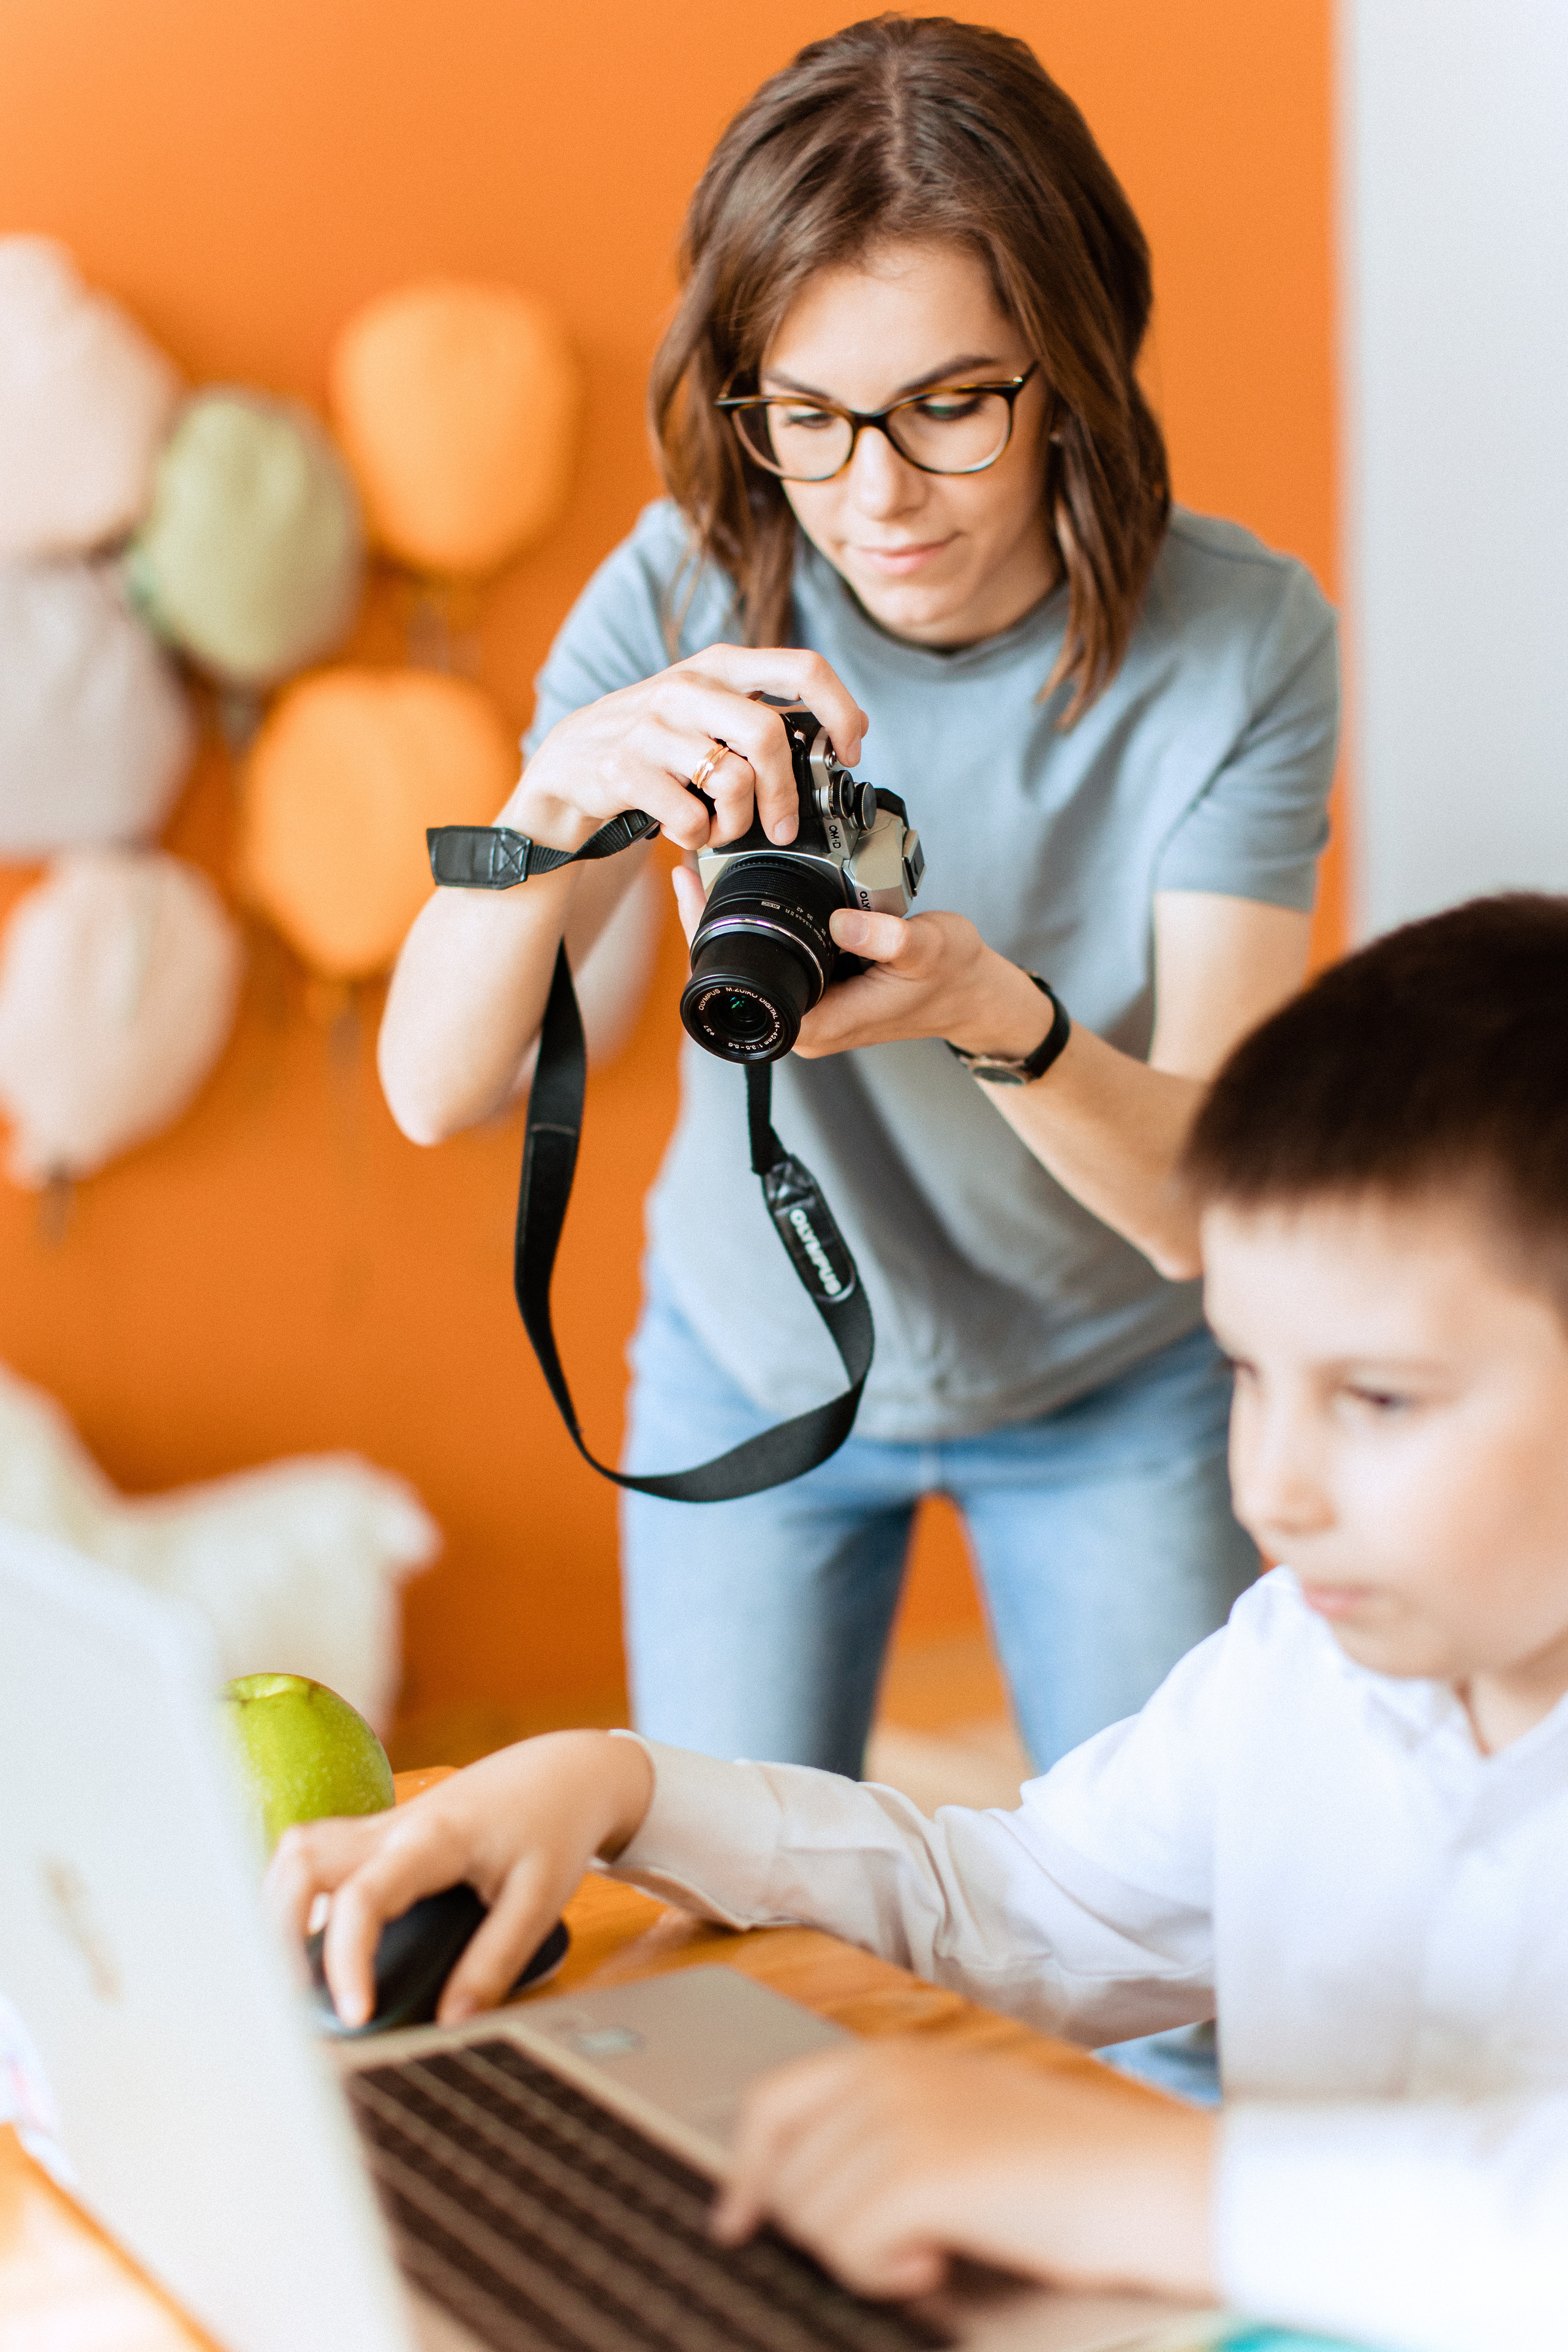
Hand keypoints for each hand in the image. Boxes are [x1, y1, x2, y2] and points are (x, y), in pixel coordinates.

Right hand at [263, 1731, 653, 2029]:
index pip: (365, 1895)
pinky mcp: (379, 1833)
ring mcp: (380, 1825)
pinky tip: (310, 1942)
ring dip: (278, 1908)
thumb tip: (452, 2024)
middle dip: (278, 1928)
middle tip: (290, 1996)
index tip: (355, 2015)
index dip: (348, 1959)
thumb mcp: (540, 1899)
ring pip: (298, 1851)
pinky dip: (298, 1895)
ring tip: (289, 1976)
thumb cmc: (553, 1828)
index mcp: (433, 1837)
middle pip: (301, 1860)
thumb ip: (495, 1962)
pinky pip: (317, 1855)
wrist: (563, 1773)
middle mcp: (393, 1824)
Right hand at [515, 648, 867, 858]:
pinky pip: (690, 817)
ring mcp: (653, 726)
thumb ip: (758, 717)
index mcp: (719, 667)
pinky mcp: (625, 768)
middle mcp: (688, 688)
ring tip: (721, 830)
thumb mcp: (705, 711)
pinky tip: (686, 832)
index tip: (849, 751)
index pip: (803, 667)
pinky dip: (697, 837)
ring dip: (738, 823)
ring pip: (733, 781)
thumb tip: (829, 746)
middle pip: (768, 735)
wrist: (569, 764)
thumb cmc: (653, 742)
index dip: (841, 711)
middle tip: (784, 826)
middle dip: (785, 793)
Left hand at [665, 889, 1053, 1060]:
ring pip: (753, 965)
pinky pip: (776, 956)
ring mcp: (811, 1008)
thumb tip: (845, 921)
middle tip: (691, 868)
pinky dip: (762, 923)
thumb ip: (887, 937)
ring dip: (730, 920)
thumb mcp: (925, 948)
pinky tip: (748, 887)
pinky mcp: (820, 989)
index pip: (739, 986)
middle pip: (735, 975)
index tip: (691, 890)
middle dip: (707, 922)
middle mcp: (805, 1025)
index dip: (705, 937)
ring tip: (708, 871)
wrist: (976, 995)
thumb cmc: (953, 977)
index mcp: (817, 1025)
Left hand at [711, 2042, 1216, 2304]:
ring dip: (860, 2256)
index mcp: (892, 2058)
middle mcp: (887, 2076)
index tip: (736, 2223)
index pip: (772, 2102)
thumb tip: (803, 2189)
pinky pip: (849, 2247)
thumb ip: (889, 2132)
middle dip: (821, 2231)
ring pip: (813, 2217)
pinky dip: (883, 2274)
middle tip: (895, 2250)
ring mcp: (903, 2120)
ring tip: (929, 2252)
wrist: (1152, 2182)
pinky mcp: (925, 2175)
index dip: (744, 2170)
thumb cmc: (1072, 2168)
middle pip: (787, 2174)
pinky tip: (936, 2265)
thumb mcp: (963, 2119)